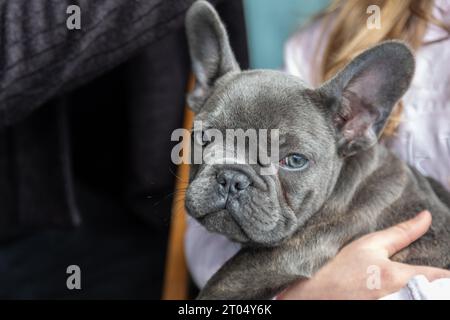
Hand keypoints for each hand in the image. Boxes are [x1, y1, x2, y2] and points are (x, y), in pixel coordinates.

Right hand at [278, 211, 449, 299]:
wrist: (314, 295)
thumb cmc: (339, 268)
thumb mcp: (369, 244)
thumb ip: (401, 232)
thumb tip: (426, 217)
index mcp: (398, 278)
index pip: (441, 277)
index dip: (447, 274)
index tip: (445, 271)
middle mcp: (400, 297)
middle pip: (433, 292)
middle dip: (433, 284)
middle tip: (423, 276)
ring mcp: (392, 305)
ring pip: (420, 296)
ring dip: (419, 291)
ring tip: (400, 284)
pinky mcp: (382, 310)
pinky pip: (405, 301)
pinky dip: (405, 296)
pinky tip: (392, 293)